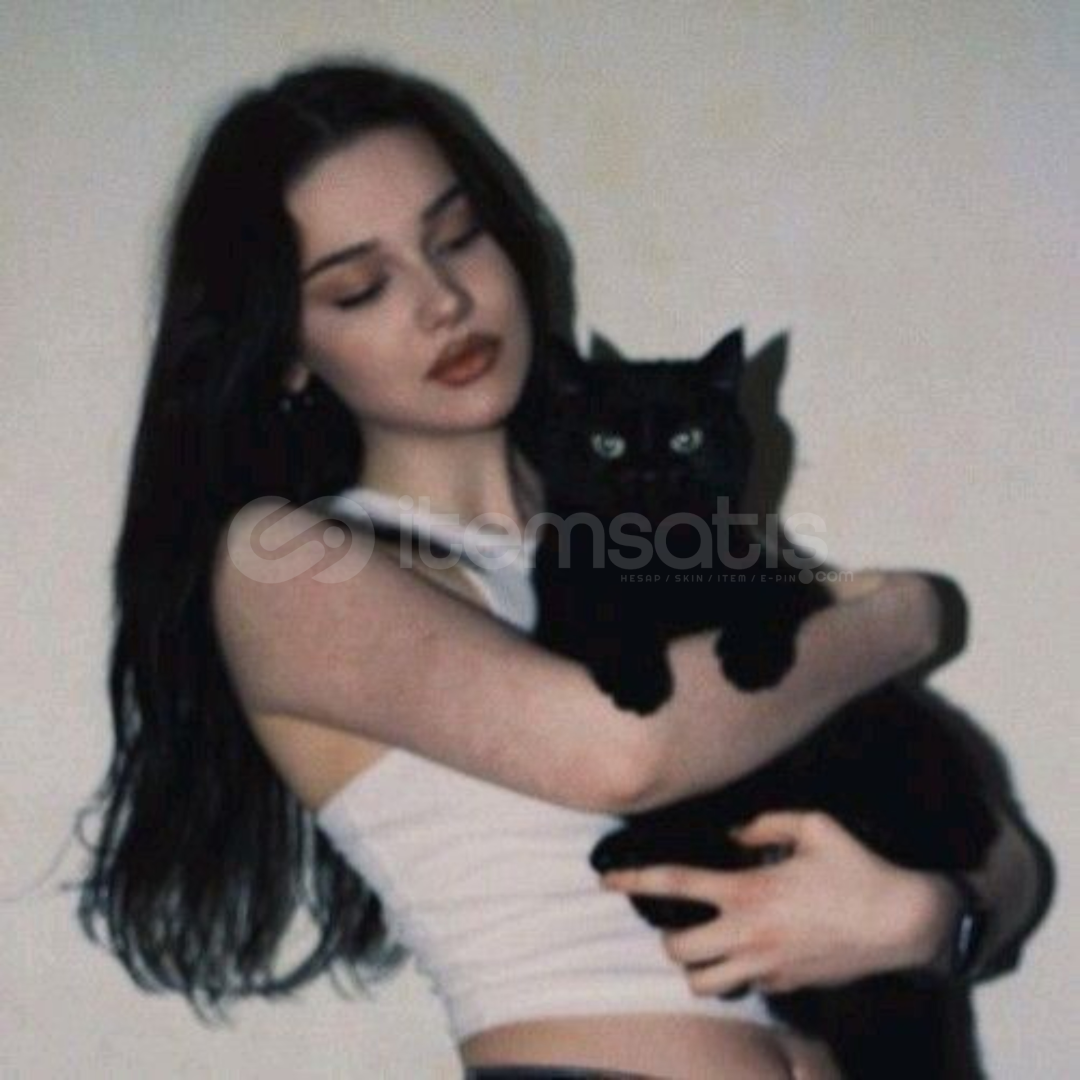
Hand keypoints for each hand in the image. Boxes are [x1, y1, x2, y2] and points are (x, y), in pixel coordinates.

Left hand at [601, 810, 954, 995]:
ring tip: (702, 945)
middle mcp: (750, 934)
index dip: (632, 880)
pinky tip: (750, 952)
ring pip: (703, 984)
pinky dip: (736, 974)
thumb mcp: (814, 826)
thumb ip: (764, 823)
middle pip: (676, 950)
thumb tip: (733, 831)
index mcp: (749, 891)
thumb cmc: (858, 868)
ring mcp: (767, 967)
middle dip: (664, 937)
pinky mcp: (786, 988)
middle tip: (674, 922)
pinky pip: (744, 988)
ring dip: (694, 966)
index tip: (603, 879)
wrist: (904, 924)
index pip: (674, 886)